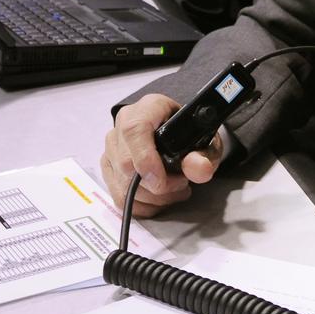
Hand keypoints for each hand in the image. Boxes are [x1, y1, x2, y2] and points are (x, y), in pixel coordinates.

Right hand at [102, 93, 223, 217]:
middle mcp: (124, 123)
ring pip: (121, 183)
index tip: (162, 182)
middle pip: (126, 164)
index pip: (135, 131)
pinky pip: (118, 194)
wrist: (181, 134)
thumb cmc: (190, 134)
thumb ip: (204, 155)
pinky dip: (141, 205)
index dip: (145, 160)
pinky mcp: (109, 165)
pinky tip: (160, 200)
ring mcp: (112, 146)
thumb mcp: (205, 141)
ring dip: (152, 198)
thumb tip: (200, 170)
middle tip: (182, 185)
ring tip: (175, 192)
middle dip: (156, 186)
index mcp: (148, 108)